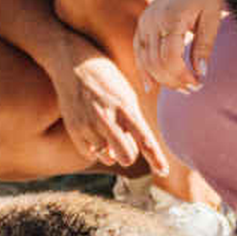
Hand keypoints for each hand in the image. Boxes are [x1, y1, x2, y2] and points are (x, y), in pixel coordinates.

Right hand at [49, 46, 161, 176]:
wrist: (73, 63)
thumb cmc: (106, 80)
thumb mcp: (126, 95)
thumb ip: (130, 125)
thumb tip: (122, 157)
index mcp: (126, 107)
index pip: (145, 139)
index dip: (156, 159)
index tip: (163, 172)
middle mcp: (107, 117)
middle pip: (126, 156)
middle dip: (129, 154)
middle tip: (125, 141)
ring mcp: (88, 124)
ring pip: (108, 157)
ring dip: (110, 149)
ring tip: (104, 126)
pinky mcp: (74, 129)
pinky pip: (90, 154)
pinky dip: (94, 148)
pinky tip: (93, 129)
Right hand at [136, 0, 224, 92]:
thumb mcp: (212, 17)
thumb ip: (204, 46)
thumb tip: (200, 74)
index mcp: (171, 17)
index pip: (170, 58)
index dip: (182, 76)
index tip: (198, 84)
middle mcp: (153, 20)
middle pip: (156, 62)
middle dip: (174, 80)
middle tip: (192, 88)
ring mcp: (145, 21)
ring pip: (145, 59)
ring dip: (161, 78)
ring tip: (180, 87)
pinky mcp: (143, 22)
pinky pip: (138, 50)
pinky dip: (143, 69)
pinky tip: (150, 86)